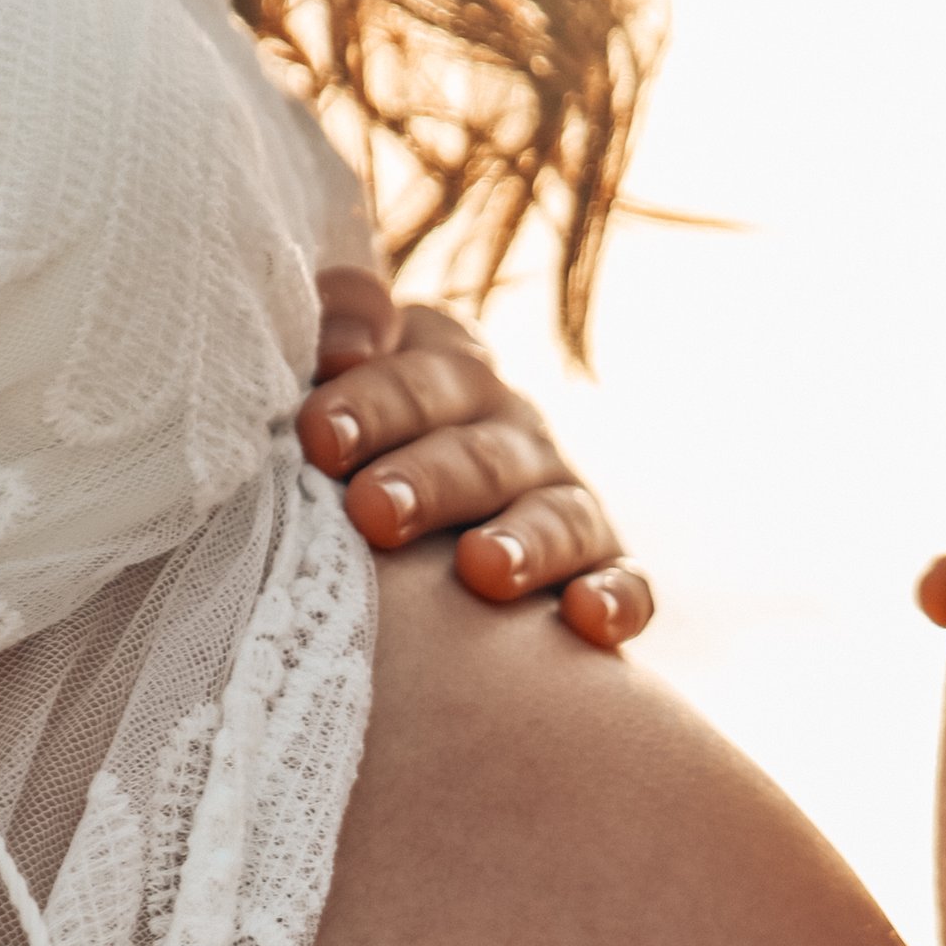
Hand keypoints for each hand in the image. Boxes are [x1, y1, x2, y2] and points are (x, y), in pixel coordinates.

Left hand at [299, 267, 652, 648]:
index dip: (372, 399)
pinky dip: (615, 597)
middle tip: (373, 511)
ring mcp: (564, 497)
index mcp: (449, 370)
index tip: (318, 436)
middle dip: (428, 480)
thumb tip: (343, 350)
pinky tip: (587, 618)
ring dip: (524, 540)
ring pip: (556, 513)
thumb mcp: (329, 378)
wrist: (414, 555)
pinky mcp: (605, 567)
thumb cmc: (348, 453)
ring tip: (482, 568)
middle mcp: (514, 427)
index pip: (424, 367)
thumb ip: (334, 326)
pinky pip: (628, 582)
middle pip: (479, 448)